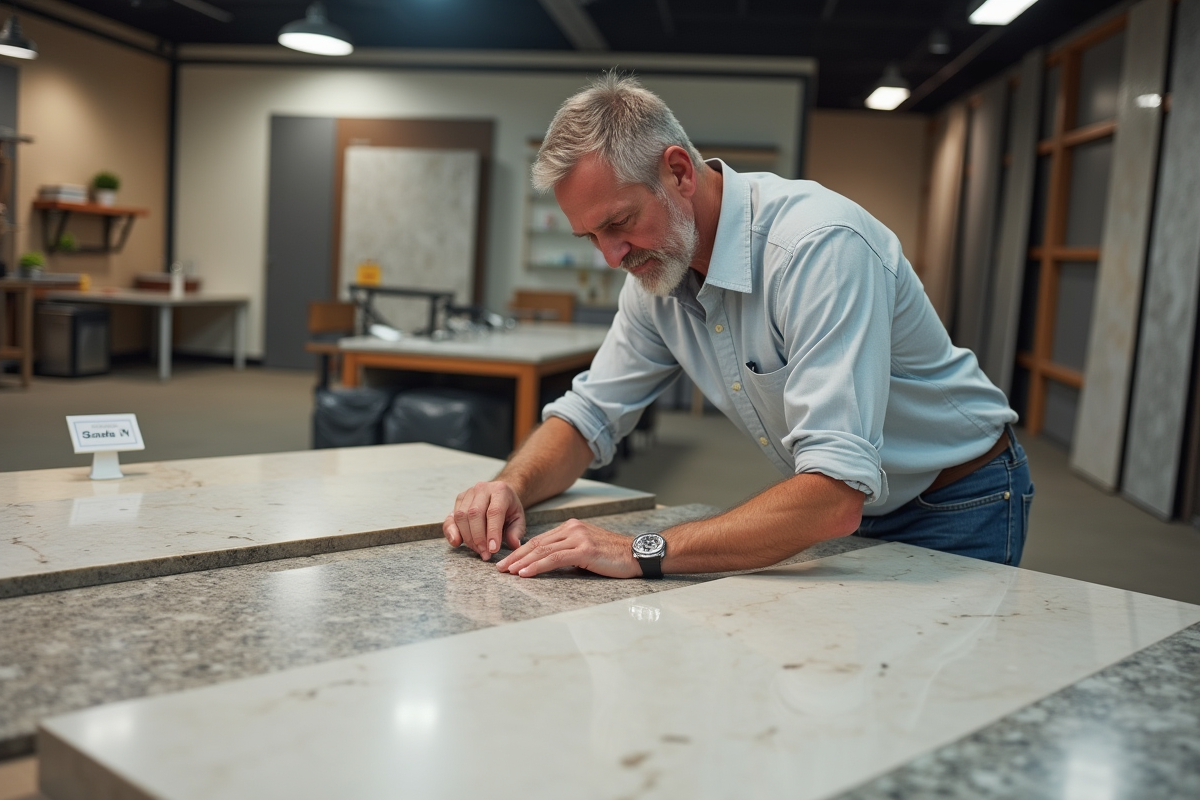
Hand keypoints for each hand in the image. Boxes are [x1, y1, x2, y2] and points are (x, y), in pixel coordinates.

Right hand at [444, 481, 525, 560]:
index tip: (493, 549)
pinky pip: (451, 518)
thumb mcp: (519, 519)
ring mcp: (468, 493)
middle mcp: (482, 489)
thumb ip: (516, 531)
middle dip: (478, 538)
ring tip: (477, 550)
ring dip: (468, 537)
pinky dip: (451, 532)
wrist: (499, 494)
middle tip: (485, 553)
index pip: (494, 512)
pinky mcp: (458, 500)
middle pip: (475, 514)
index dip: (492, 532)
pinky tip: (457, 542)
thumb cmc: (509, 508)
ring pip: (461, 516)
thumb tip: (514, 544)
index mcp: (500, 490)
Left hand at [495, 518, 641, 578]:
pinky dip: (537, 566)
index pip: (540, 540)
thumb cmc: (613, 557)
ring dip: (522, 562)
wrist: (636, 554)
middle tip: (500, 568)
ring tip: (508, 571)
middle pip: (537, 543)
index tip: (507, 561)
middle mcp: (572, 529)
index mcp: (571, 527)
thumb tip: (549, 565)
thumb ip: (568, 554)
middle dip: (516, 556)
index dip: (521, 551)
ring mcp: (578, 538)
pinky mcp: (584, 550)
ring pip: (542, 550)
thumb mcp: (586, 552)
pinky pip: (554, 558)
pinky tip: (525, 572)